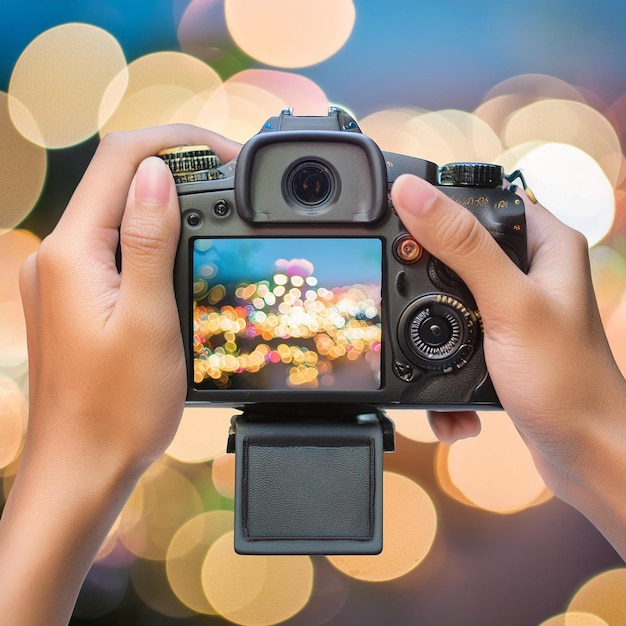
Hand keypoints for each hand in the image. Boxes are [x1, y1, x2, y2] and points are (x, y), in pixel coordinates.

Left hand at [0, 124, 239, 624]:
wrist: (82, 467)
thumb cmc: (117, 408)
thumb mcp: (148, 319)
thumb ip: (150, 240)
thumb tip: (156, 172)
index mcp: (71, 254)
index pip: (119, 160)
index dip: (175, 142)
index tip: (225, 152)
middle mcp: (59, 258)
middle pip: (115, 180)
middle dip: (174, 166)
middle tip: (229, 179)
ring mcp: (64, 279)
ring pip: (117, 213)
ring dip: (165, 200)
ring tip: (217, 208)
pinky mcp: (76, 299)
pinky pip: (114, 247)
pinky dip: (152, 236)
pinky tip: (185, 251)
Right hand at [391, 174, 625, 558]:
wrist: (584, 454)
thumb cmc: (565, 380)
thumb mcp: (508, 304)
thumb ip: (460, 246)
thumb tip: (411, 194)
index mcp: (546, 245)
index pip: (486, 202)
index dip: (442, 205)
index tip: (400, 219)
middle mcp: (531, 272)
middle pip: (459, 251)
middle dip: (427, 278)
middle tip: (404, 293)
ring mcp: (513, 310)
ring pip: (451, 299)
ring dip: (432, 328)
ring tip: (425, 348)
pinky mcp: (499, 343)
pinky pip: (456, 337)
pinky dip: (444, 359)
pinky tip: (449, 386)